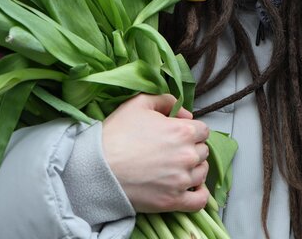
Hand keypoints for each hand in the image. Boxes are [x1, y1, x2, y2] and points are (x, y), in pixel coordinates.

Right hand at [102, 93, 209, 212]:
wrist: (98, 168)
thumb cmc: (116, 134)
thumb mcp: (139, 104)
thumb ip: (165, 99)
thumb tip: (185, 113)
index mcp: (183, 131)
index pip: (203, 130)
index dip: (191, 131)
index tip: (179, 135)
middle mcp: (188, 155)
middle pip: (203, 151)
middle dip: (192, 149)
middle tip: (173, 151)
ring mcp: (182, 180)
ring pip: (202, 173)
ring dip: (194, 169)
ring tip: (177, 168)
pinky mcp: (173, 201)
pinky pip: (199, 200)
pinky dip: (199, 194)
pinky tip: (190, 188)